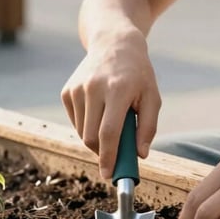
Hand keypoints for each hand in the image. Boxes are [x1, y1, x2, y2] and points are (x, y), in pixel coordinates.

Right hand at [61, 29, 160, 177]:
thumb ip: (148, 127)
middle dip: (102, 153)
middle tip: (115, 156)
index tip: (109, 174)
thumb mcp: (152, 96)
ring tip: (111, 123)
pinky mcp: (67, 91)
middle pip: (91, 137)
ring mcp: (77, 89)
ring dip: (95, 139)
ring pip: (82, 132)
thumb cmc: (138, 73)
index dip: (109, 157)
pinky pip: (76, 122)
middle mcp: (94, 88)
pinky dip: (87, 126)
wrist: (114, 44)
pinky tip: (99, 110)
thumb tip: (140, 155)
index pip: (109, 132)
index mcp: (118, 89)